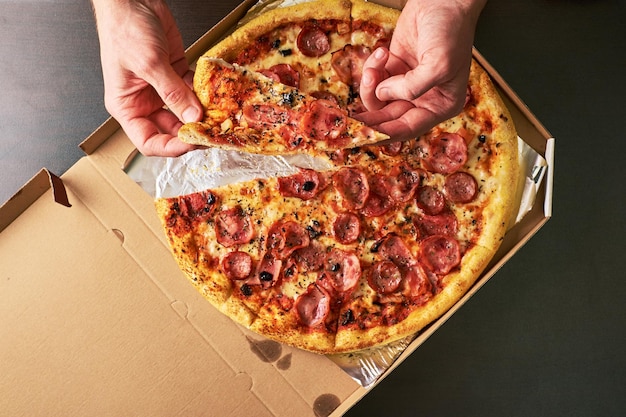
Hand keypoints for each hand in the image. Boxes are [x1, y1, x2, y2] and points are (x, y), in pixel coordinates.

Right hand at [92, 0, 202, 155]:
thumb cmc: (124, 28)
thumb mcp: (149, 64)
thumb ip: (173, 93)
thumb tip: (193, 118)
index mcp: (127, 107)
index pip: (149, 141)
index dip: (171, 148)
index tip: (192, 144)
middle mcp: (144, 102)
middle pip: (172, 131)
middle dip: (193, 133)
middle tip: (214, 132)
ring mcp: (161, 89)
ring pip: (186, 113)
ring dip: (202, 115)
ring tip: (219, 116)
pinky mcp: (176, 75)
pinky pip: (193, 92)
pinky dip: (205, 95)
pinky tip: (217, 96)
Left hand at [357, 0, 485, 140]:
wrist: (443, 0)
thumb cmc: (451, 31)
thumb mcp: (438, 64)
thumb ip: (412, 87)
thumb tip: (384, 95)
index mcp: (440, 106)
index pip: (408, 128)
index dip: (385, 134)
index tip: (364, 138)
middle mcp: (423, 99)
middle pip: (388, 118)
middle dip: (369, 117)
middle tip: (349, 120)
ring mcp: (406, 84)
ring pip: (378, 100)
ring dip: (370, 85)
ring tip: (375, 66)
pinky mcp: (393, 69)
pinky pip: (374, 79)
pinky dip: (372, 68)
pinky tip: (383, 52)